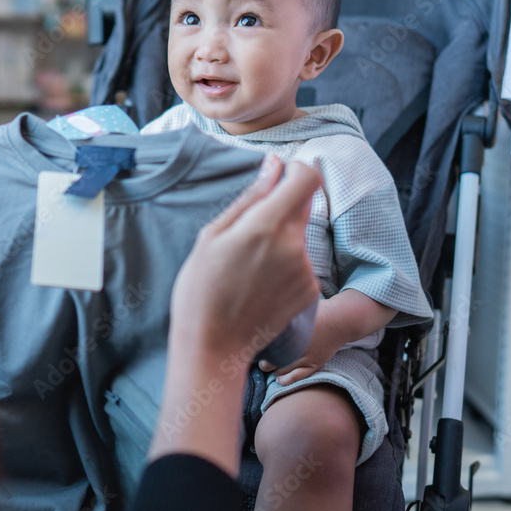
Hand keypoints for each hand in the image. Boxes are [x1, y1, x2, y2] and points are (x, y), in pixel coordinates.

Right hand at [170, 154, 322, 367]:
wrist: (214, 345)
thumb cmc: (201, 289)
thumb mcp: (212, 236)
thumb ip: (249, 197)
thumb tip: (273, 165)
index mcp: (265, 226)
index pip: (306, 178)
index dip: (297, 170)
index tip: (280, 175)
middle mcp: (293, 245)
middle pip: (304, 204)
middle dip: (283, 204)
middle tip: (251, 226)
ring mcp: (305, 270)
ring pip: (299, 235)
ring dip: (281, 238)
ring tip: (247, 264)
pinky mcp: (310, 291)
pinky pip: (301, 262)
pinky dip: (285, 263)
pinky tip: (259, 283)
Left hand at [259, 305, 343, 384]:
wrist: (340, 320)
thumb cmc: (316, 311)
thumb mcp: (298, 307)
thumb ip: (281, 309)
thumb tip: (261, 307)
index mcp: (290, 330)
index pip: (265, 341)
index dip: (256, 344)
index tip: (252, 343)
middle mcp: (297, 344)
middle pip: (270, 357)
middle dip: (262, 358)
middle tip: (257, 354)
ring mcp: (306, 356)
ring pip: (281, 369)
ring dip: (271, 368)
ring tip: (266, 364)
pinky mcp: (315, 364)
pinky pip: (297, 377)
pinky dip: (285, 379)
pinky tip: (278, 378)